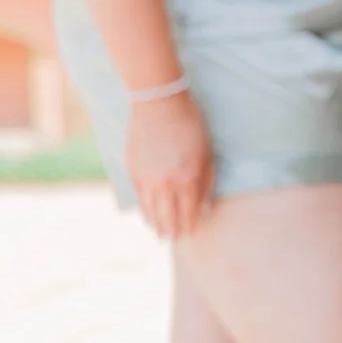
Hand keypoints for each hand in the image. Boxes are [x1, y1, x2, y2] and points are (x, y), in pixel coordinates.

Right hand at [127, 91, 214, 239]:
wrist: (159, 103)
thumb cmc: (191, 125)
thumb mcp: (208, 153)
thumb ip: (206, 183)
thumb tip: (205, 209)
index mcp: (187, 179)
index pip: (188, 212)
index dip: (190, 224)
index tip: (191, 233)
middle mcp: (165, 183)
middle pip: (167, 216)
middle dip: (172, 229)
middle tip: (174, 239)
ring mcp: (146, 178)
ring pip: (150, 210)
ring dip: (156, 224)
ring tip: (160, 234)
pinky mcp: (133, 170)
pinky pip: (139, 197)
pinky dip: (144, 208)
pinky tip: (148, 213)